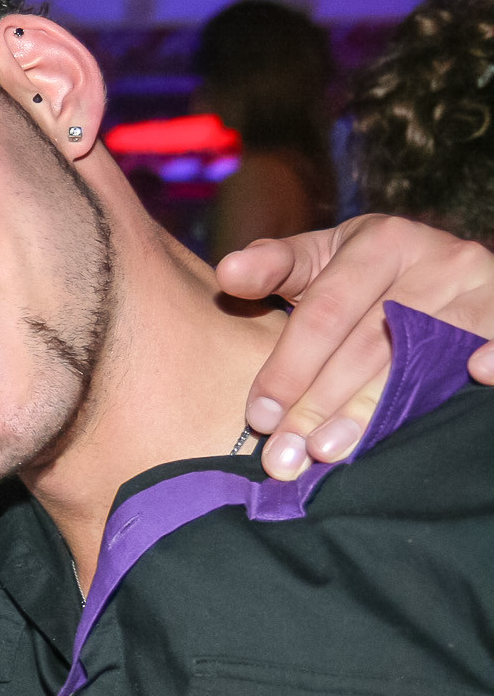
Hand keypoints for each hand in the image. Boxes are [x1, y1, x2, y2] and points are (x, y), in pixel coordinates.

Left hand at [217, 214, 493, 479]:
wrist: (444, 266)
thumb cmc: (364, 275)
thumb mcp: (321, 260)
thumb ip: (275, 269)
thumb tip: (228, 274)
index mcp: (378, 241)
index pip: (323, 314)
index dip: (288, 368)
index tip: (259, 417)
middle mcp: (434, 258)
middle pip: (369, 343)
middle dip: (321, 404)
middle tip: (289, 454)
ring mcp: (478, 285)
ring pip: (424, 356)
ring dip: (376, 409)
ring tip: (333, 451)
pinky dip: (492, 355)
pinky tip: (476, 376)